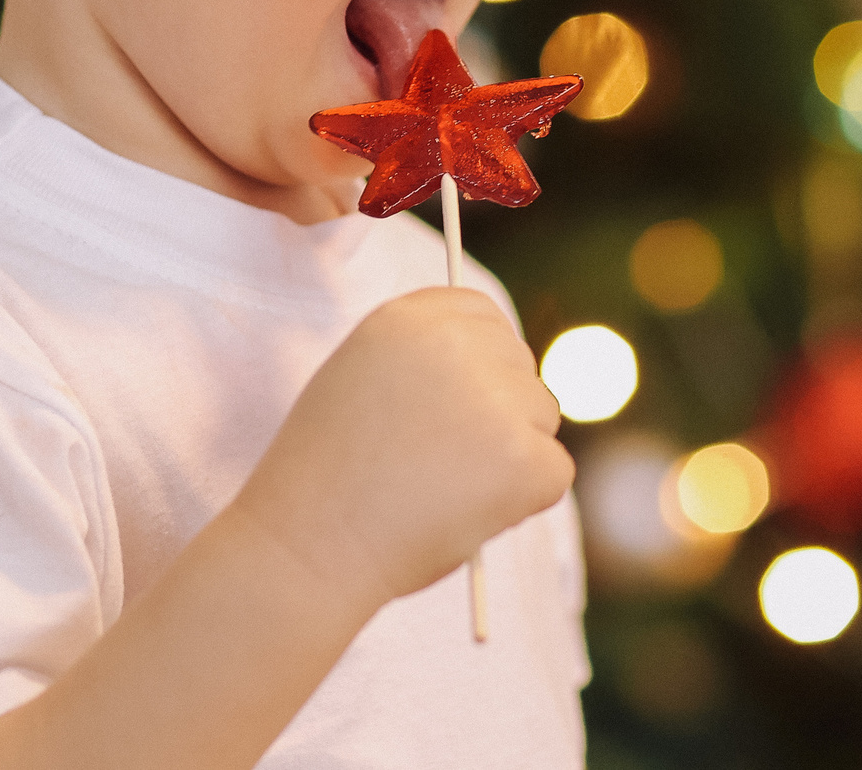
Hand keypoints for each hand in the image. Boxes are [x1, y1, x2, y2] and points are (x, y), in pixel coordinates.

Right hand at [234, 288, 572, 608]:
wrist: (308, 548)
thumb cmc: (326, 477)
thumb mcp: (359, 381)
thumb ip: (423, 360)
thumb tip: (499, 366)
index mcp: (407, 318)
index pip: (482, 313)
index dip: (481, 359)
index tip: (466, 399)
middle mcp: (454, 345)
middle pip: (519, 364)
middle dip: (500, 411)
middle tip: (446, 463)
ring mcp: (495, 401)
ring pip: (541, 418)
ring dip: (510, 456)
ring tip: (442, 492)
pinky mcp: (524, 459)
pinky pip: (553, 472)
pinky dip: (523, 501)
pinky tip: (464, 516)